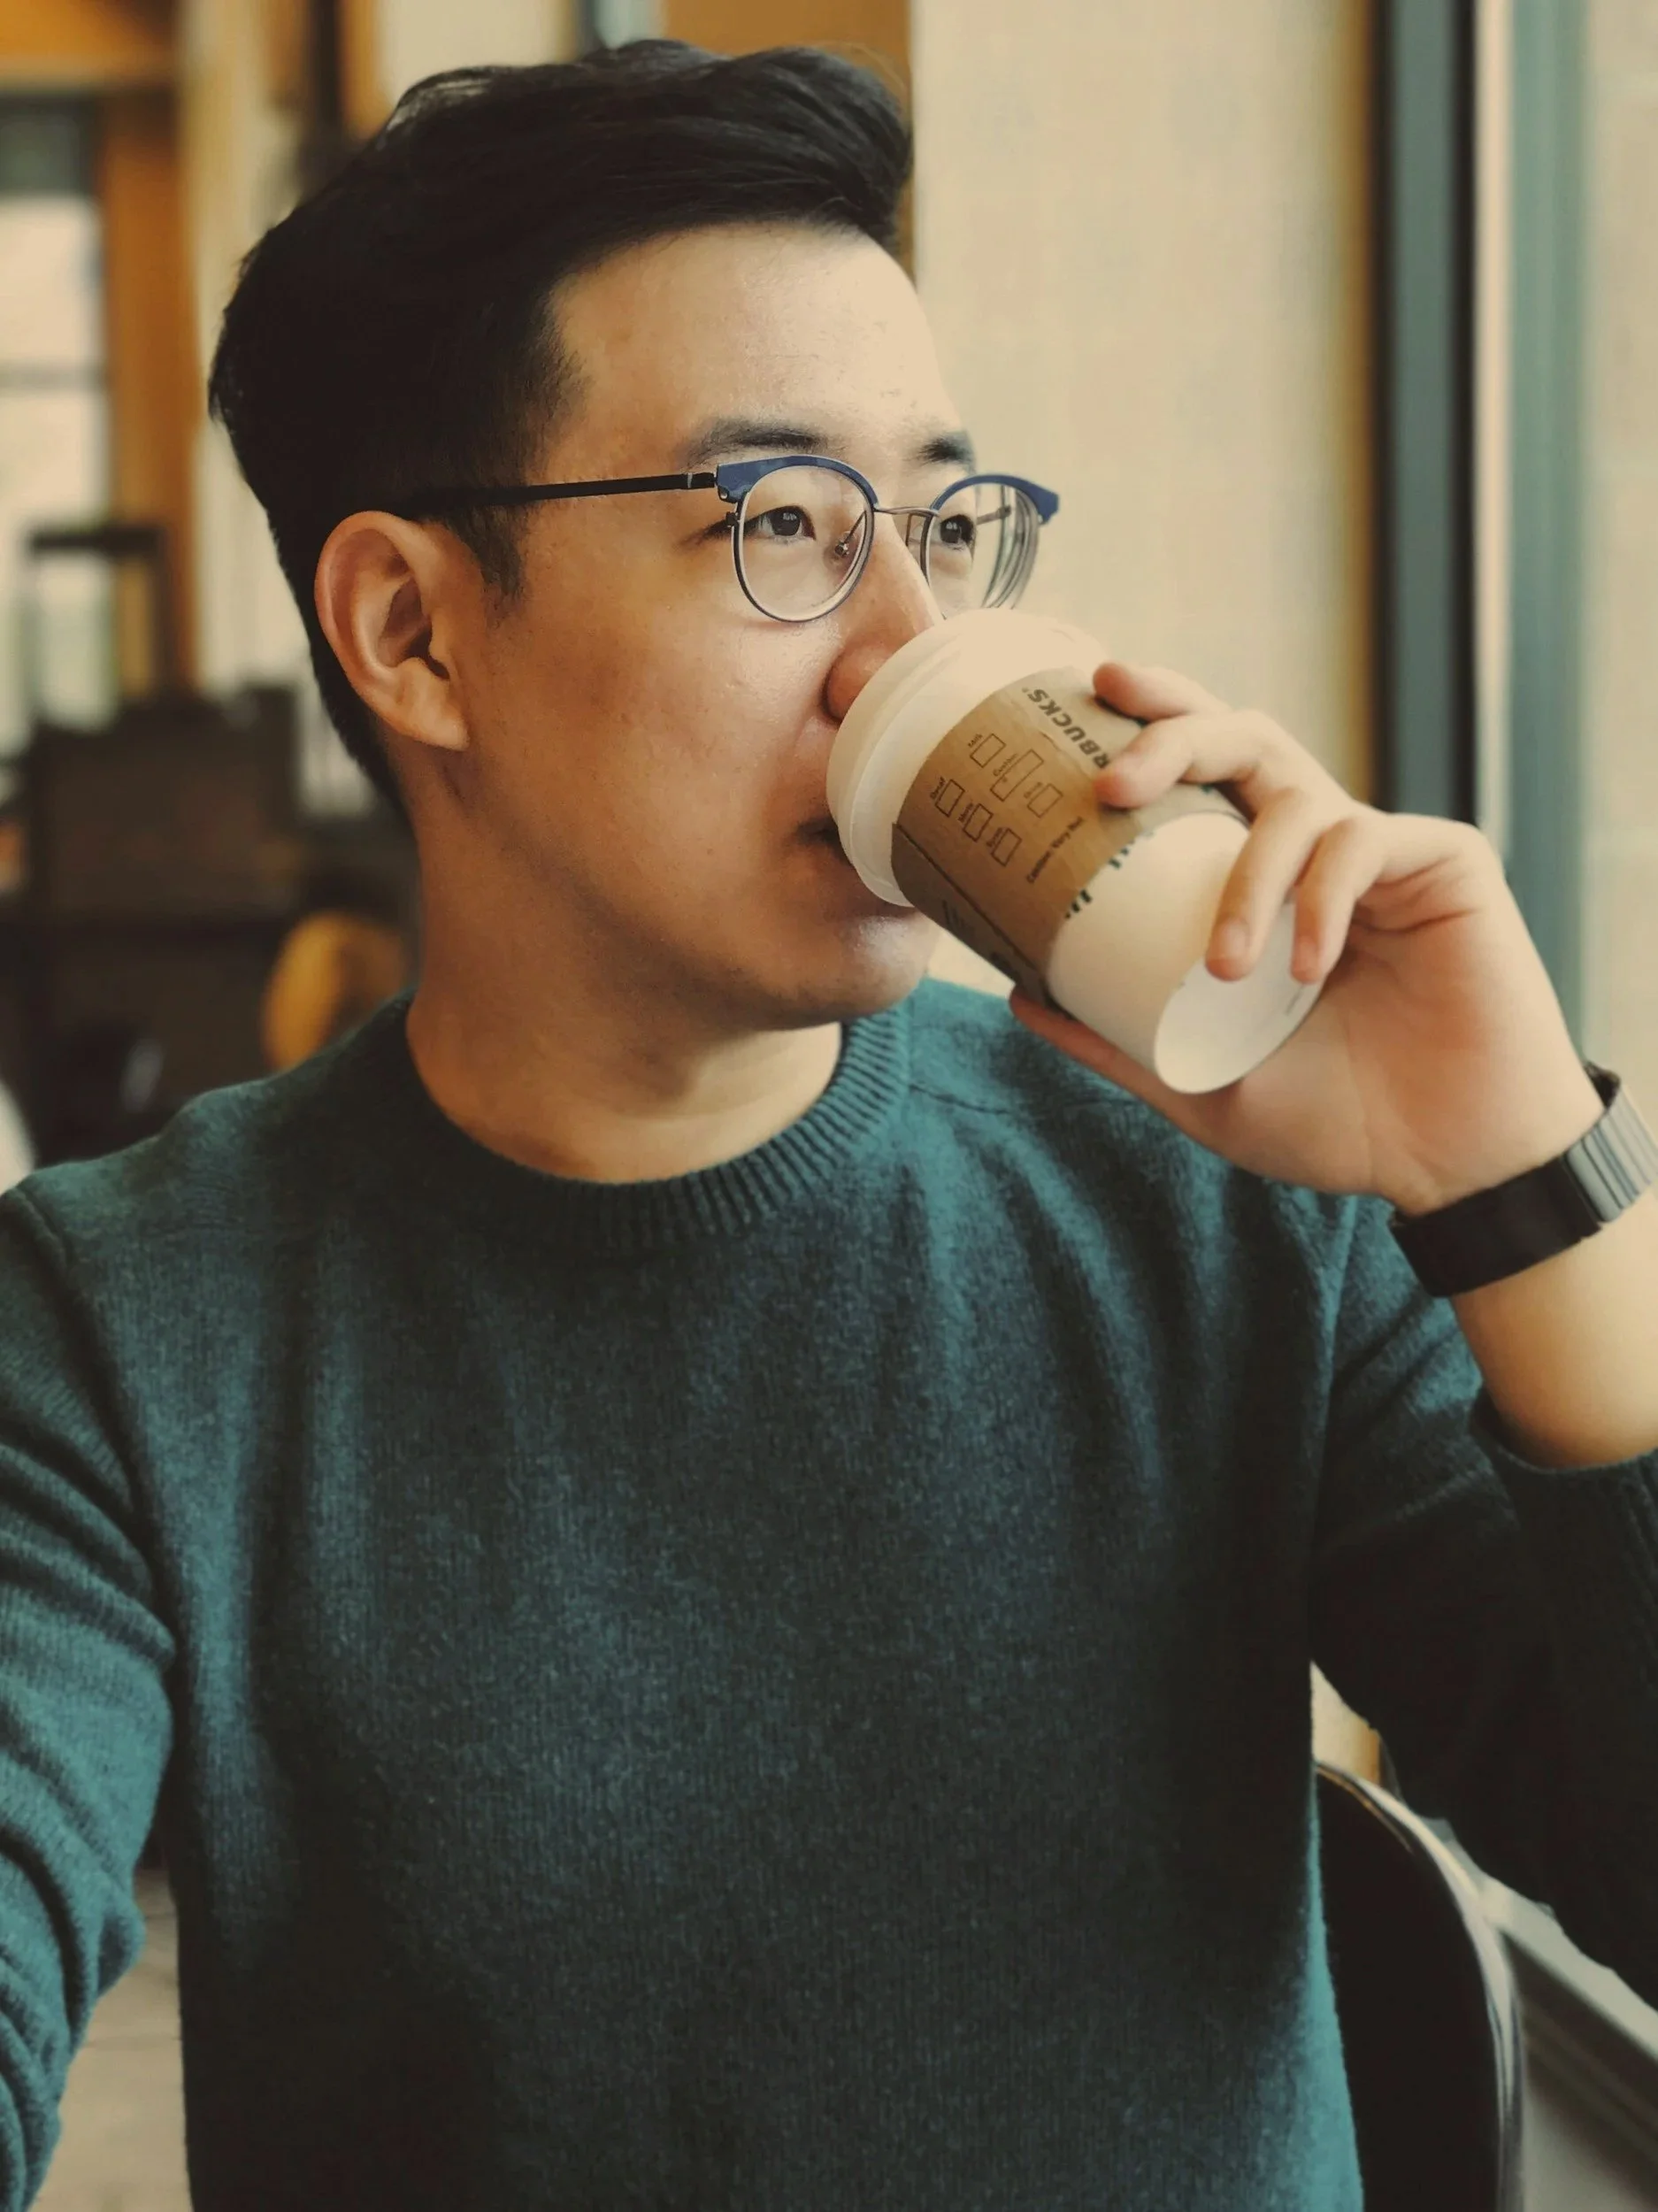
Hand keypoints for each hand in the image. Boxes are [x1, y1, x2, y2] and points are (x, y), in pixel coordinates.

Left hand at [1009, 662, 1603, 1213]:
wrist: (1444, 1163)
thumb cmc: (1334, 1120)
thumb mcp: (1199, 1084)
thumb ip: (1115, 1039)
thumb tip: (1018, 995)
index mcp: (1258, 880)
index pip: (1198, 777)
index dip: (1149, 724)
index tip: (1087, 697)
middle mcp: (1315, 847)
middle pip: (1242, 741)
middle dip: (1172, 737)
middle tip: (1112, 784)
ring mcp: (1380, 851)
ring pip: (1295, 798)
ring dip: (1246, 878)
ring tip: (1227, 966)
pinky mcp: (1443, 861)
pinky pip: (1363, 843)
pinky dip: (1320, 901)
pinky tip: (1309, 968)